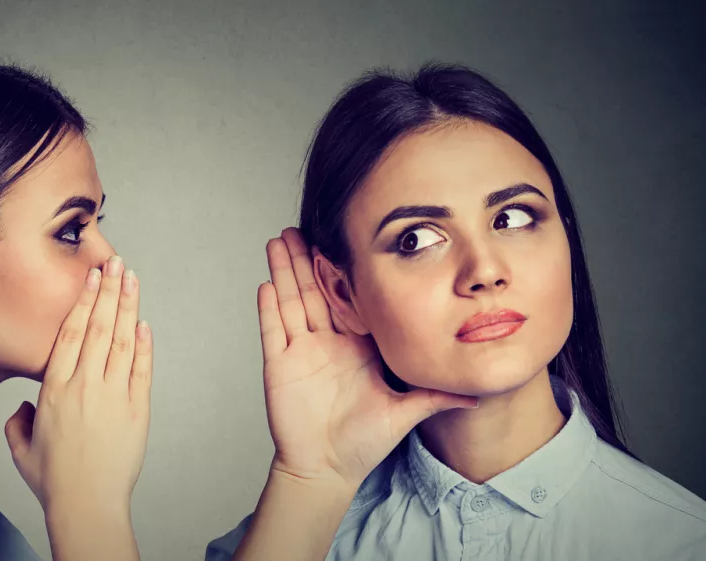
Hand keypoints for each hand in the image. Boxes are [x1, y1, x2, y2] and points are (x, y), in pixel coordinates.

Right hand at [4, 255, 152, 514]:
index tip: (90, 278)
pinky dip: (143, 344)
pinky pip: (141, 369)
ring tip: (131, 279)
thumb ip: (18, 422)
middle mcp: (84, 385)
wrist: (86, 504)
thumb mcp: (22, 448)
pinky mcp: (138, 410)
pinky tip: (144, 323)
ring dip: (127, 306)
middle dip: (108, 290)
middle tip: (115, 263)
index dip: (82, 301)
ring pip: (120, 340)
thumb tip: (24, 408)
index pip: (70, 333)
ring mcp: (113, 396)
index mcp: (54, 389)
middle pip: (97, 326)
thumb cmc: (55, 480)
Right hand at [258, 228, 475, 489]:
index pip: (348, 299)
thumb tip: (478, 392)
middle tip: (299, 226)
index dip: (343, 271)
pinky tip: (266, 283)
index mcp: (354, 346)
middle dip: (305, 259)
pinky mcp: (280, 367)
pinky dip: (268, 309)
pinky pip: (273, 333)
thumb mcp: (405, 411)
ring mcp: (300, 353)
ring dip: (284, 272)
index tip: (343, 240)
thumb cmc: (363, 442)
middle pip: (313, 291)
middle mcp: (326, 343)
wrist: (328, 468)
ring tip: (278, 240)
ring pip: (290, 302)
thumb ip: (436, 396)